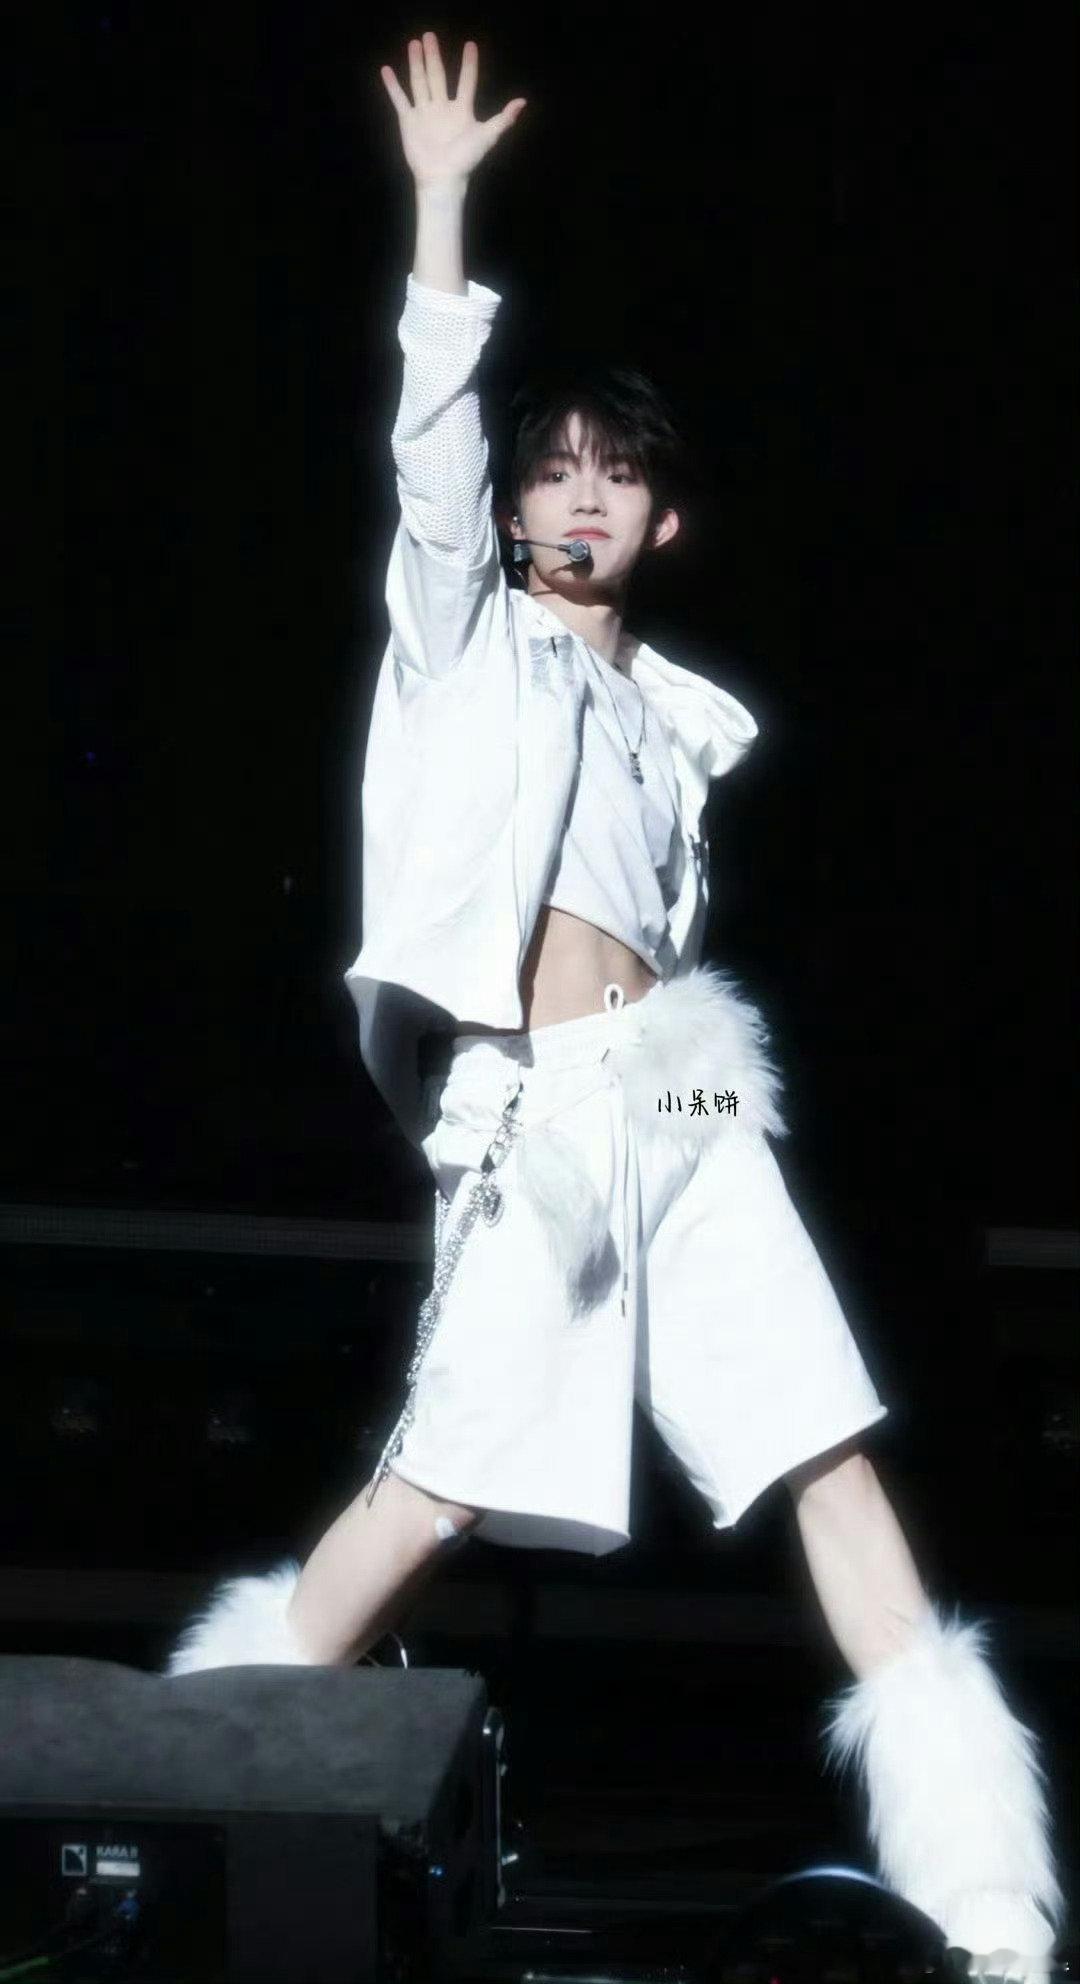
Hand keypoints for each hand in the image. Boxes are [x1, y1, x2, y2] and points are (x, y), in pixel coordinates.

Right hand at [379, 33, 526, 189]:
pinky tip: (386, 70)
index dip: (469, 64)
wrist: (441, 177)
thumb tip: (522, 102)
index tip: (470, 45)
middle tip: (429, 36)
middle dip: (433, 56)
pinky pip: (399, 99)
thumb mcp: (488, 136)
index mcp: (462, 110)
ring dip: (416, 63)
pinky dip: (392, 86)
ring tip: (414, 44)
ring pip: (419, 82)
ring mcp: (424, 113)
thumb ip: (503, 119)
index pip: (466, 81)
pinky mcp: (408, 121)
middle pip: (437, 75)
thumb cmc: (465, 160)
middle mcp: (442, 107)